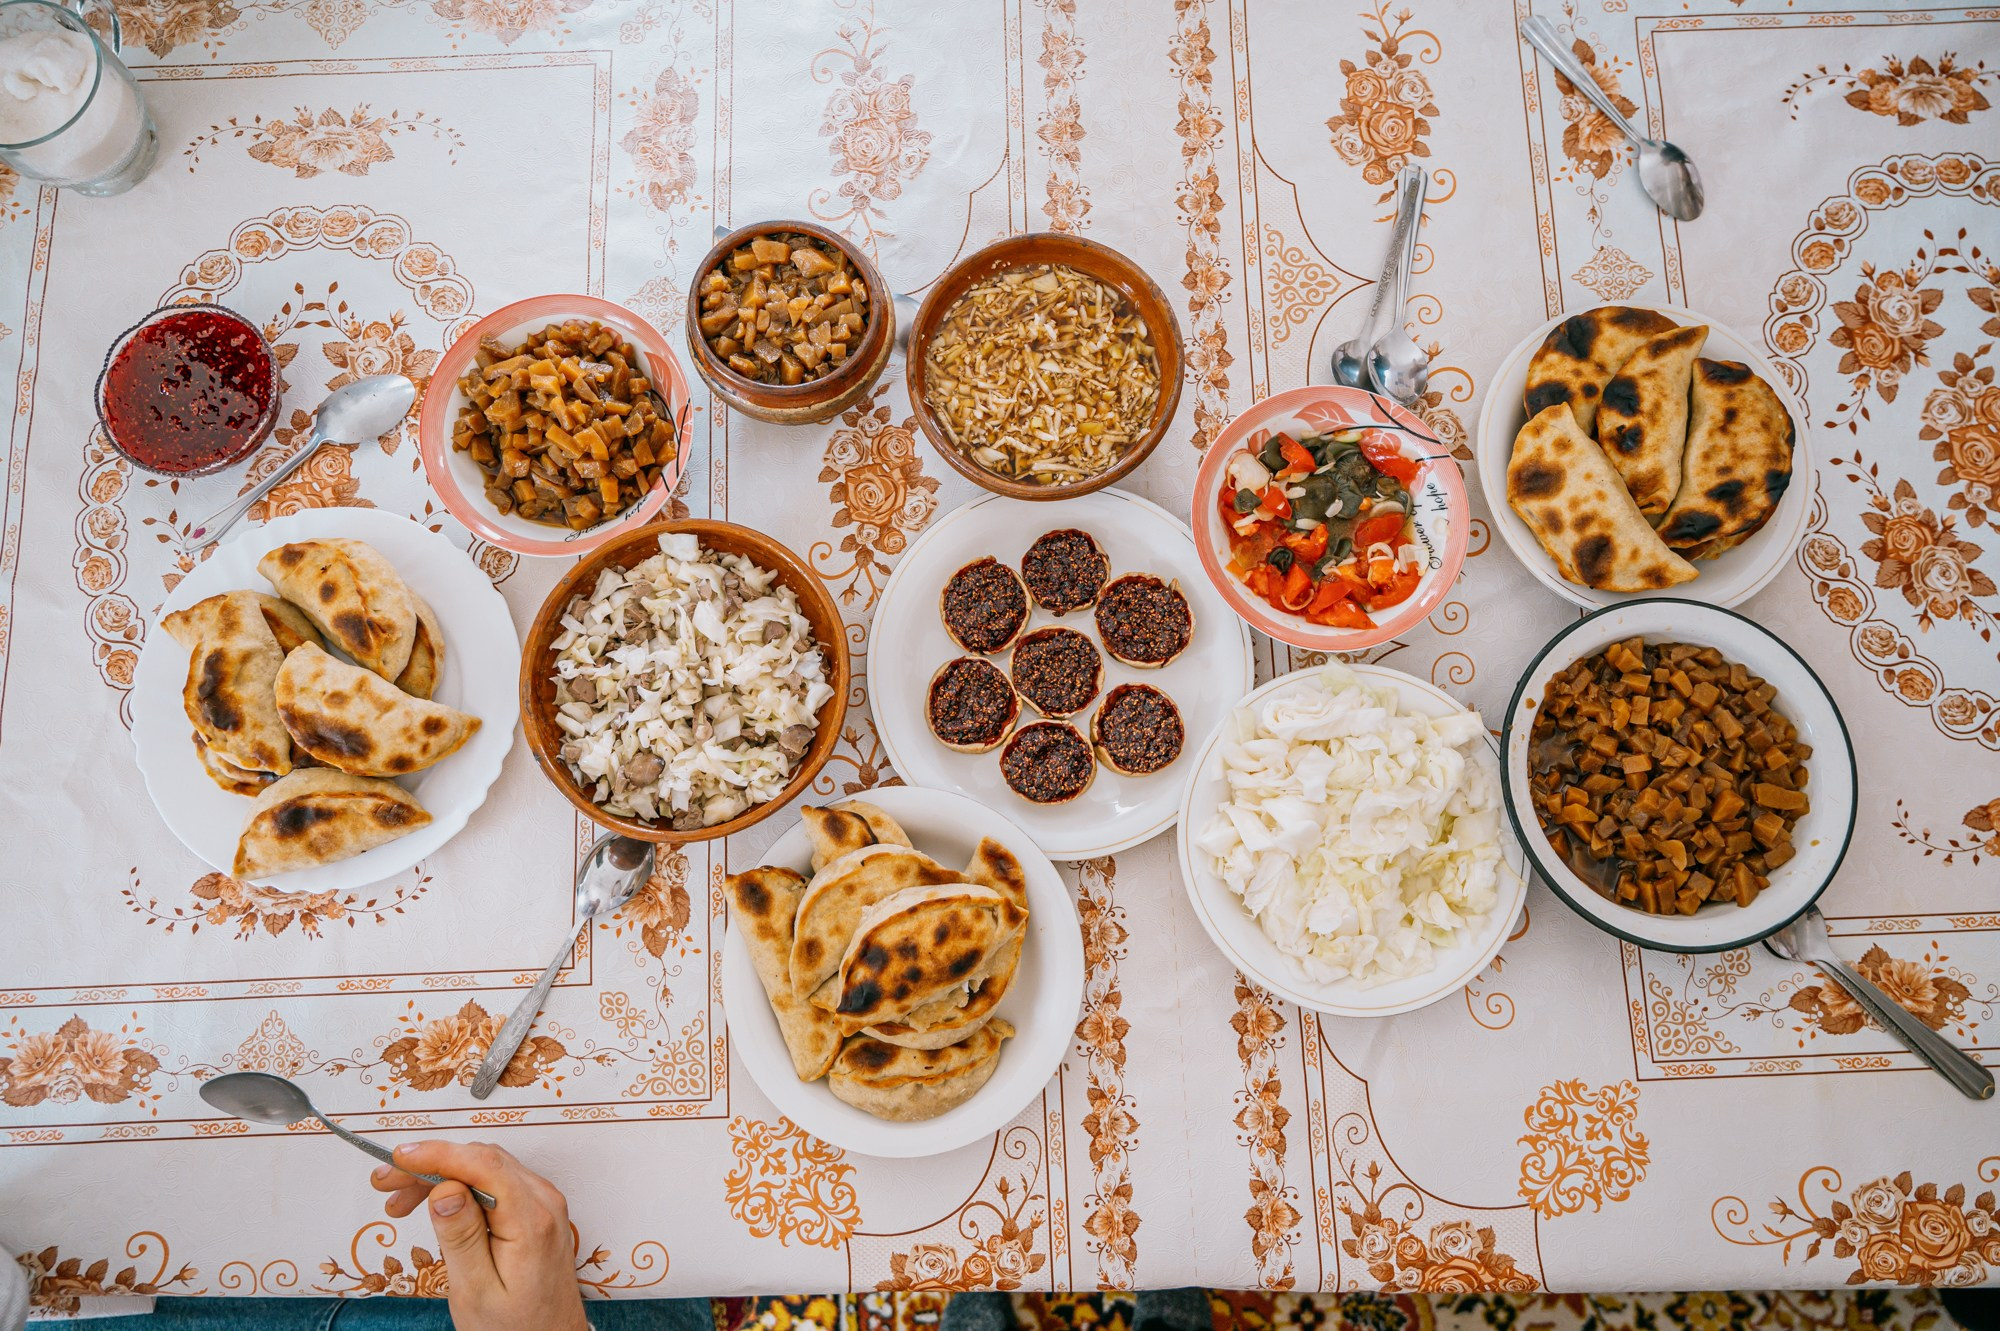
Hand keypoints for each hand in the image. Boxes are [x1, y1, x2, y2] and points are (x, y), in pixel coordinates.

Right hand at [370, 1140, 588, 1330]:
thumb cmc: (514, 1327)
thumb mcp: (476, 1291)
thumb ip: (461, 1238)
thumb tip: (445, 1189)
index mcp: (532, 1220)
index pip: (483, 1166)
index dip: (438, 1154)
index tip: (398, 1158)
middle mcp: (544, 1201)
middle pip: (481, 1162)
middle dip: (429, 1165)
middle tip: (385, 1184)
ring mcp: (542, 1202)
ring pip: (485, 1168)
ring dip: (440, 1175)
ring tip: (398, 1202)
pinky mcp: (535, 1209)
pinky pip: (494, 1183)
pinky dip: (460, 1186)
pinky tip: (430, 1203)